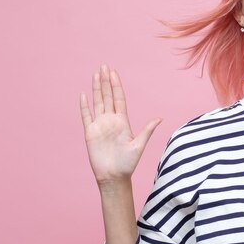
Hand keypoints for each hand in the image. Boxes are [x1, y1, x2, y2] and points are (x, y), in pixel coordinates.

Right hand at [80, 65, 160, 183]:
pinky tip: (83, 95)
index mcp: (123, 122)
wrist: (114, 177)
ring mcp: (100, 126)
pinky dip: (84, 106)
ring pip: (97, 103)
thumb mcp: (139, 145)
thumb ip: (147, 131)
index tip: (113, 72)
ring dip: (96, 89)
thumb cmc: (128, 164)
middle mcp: (111, 121)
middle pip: (107, 96)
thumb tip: (159, 118)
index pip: (118, 99)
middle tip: (103, 66)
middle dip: (105, 81)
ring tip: (95, 75)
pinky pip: (86, 116)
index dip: (116, 85)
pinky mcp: (90, 133)